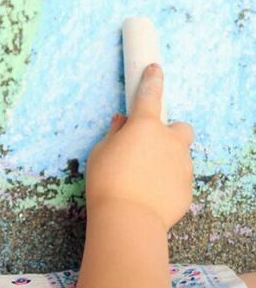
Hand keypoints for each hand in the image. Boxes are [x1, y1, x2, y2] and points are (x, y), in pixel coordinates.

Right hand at [85, 63, 194, 229]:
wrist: (128, 218)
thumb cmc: (107, 181)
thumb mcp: (100, 152)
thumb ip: (114, 134)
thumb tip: (122, 123)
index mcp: (145, 126)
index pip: (149, 95)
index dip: (151, 79)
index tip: (154, 68)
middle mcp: (169, 141)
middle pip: (180, 127)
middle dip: (169, 133)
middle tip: (150, 146)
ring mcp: (182, 164)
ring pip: (180, 155)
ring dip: (166, 159)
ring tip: (143, 178)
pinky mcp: (187, 187)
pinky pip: (179, 178)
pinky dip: (167, 182)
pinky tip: (149, 194)